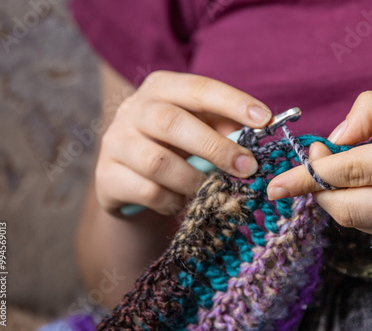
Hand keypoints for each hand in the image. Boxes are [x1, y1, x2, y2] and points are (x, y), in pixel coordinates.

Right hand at [96, 71, 270, 214]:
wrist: (131, 179)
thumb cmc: (176, 147)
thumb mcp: (200, 130)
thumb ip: (224, 128)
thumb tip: (258, 135)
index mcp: (161, 88)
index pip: (198, 88)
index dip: (232, 102)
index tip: (264, 119)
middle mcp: (133, 109)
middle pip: (172, 123)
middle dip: (215, 147)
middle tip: (247, 168)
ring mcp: (115, 142)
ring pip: (158, 162)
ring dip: (194, 181)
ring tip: (211, 190)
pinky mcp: (106, 176)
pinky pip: (147, 192)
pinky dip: (173, 201)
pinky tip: (181, 201)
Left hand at [268, 88, 371, 242]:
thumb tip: (335, 137)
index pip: (349, 171)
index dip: (308, 173)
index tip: (280, 178)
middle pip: (347, 208)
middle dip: (314, 193)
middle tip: (303, 174)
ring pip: (359, 224)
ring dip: (334, 202)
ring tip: (331, 178)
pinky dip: (358, 211)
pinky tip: (359, 191)